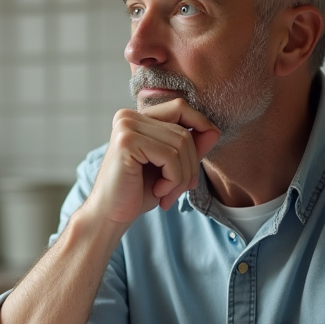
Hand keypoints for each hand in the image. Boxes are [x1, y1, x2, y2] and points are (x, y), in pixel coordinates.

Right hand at [83, 99, 219, 226]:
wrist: (110, 215)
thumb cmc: (138, 192)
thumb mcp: (171, 167)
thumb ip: (190, 147)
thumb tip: (214, 131)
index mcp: (138, 118)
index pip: (181, 108)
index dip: (199, 128)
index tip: (193, 166)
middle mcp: (129, 116)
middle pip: (184, 132)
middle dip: (189, 166)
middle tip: (177, 191)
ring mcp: (126, 126)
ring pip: (181, 145)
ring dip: (181, 177)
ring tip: (166, 194)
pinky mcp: (127, 142)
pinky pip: (170, 156)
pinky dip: (172, 180)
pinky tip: (158, 191)